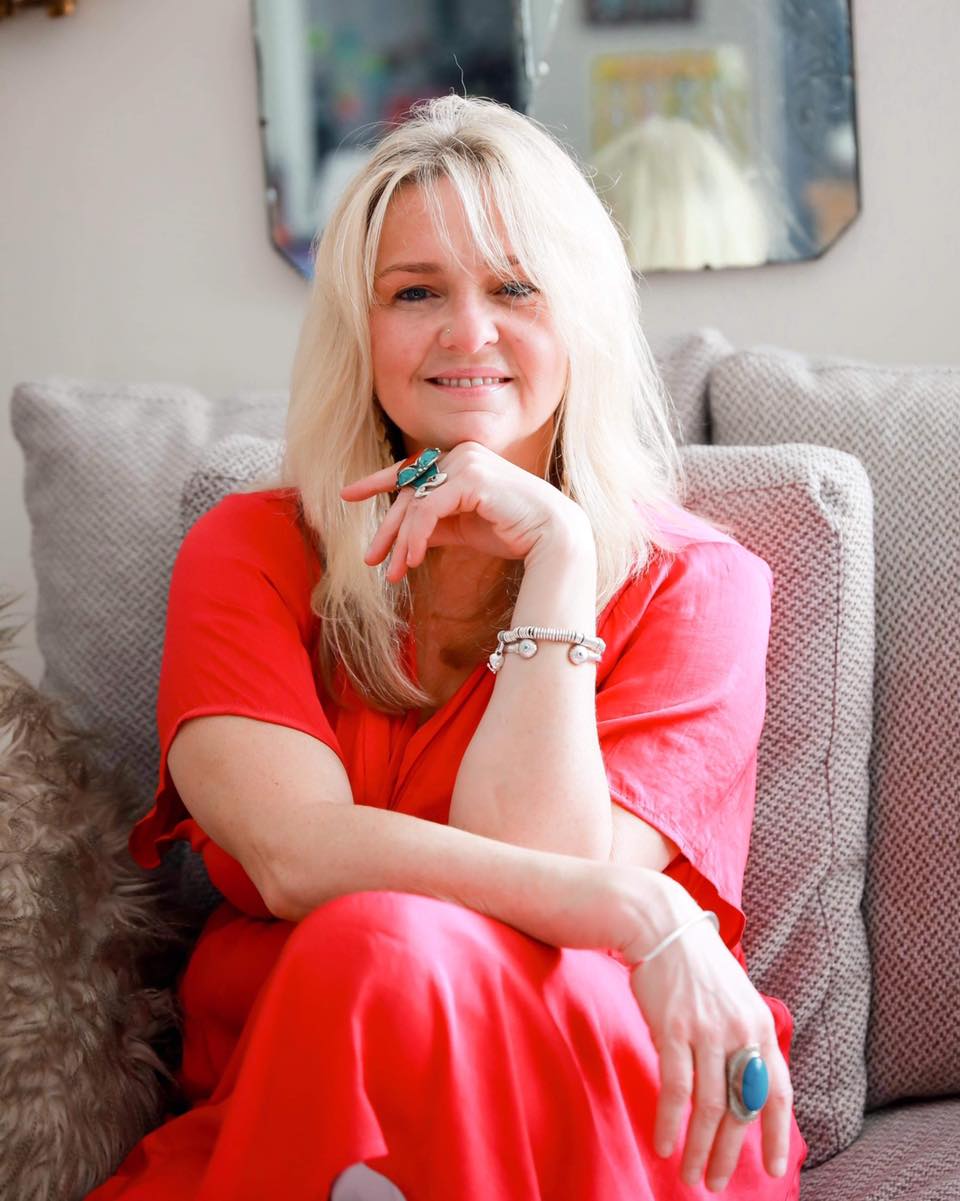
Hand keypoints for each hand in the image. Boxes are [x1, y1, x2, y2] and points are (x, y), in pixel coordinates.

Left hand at [340, 441, 589, 581]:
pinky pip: (429, 509)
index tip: (349, 495)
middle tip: (371, 559)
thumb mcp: (462, 527)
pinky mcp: (471, 476)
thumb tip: (404, 536)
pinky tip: (413, 559)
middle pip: (409, 492)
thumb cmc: (512, 531)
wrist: (551, 537)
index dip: (377, 482)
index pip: (411, 470)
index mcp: (460, 460)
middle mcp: (460, 454)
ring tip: (395, 572)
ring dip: (402, 541)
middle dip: (388, 529)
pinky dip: (417, 535)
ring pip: (417, 503)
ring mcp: (466, 461)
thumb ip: (435, 523)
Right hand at [621, 896, 793, 1192]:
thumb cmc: (694, 964)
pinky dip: (670, 1123)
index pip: (778, 1092)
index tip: (776, 1169)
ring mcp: (706, 1031)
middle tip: (718, 1184)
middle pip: (741, 1108)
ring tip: (691, 1175)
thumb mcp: (733, 997)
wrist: (661, 924)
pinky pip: (676, 1089)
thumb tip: (746, 1084)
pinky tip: (663, 1144)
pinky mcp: (673, 1029)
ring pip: (710, 1107)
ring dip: (700, 1149)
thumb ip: (742, 1037)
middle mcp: (739, 1032)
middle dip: (731, 1154)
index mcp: (758, 1026)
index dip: (778, 1135)